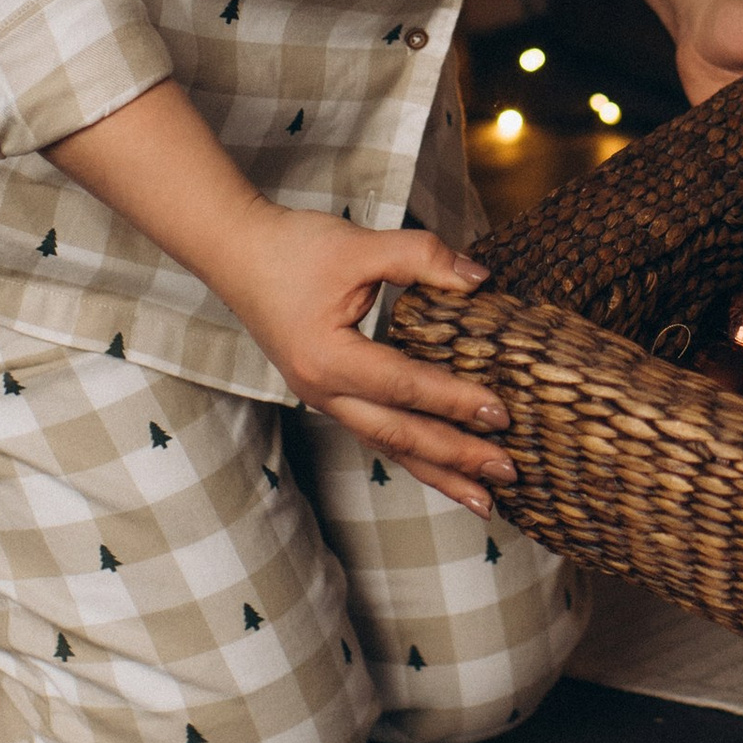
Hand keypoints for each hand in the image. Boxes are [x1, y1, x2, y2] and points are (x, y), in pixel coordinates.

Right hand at [189, 207, 517, 518]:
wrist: (236, 253)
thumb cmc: (292, 247)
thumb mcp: (360, 245)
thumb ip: (421, 258)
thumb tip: (480, 279)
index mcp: (328, 359)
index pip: (405, 387)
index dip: (454, 401)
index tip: (501, 414)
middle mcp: (322, 391)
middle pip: (398, 436)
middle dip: (455, 459)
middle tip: (507, 472)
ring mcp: (322, 398)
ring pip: (387, 445)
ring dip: (437, 471)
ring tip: (482, 497)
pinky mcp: (328, 394)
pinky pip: (376, 431)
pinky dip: (413, 451)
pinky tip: (440, 464)